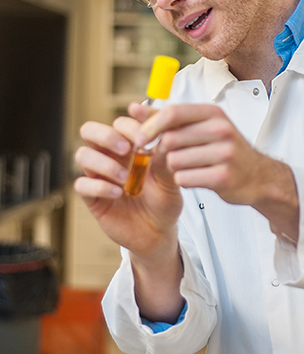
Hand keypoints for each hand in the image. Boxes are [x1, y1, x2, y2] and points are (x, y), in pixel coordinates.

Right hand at [74, 116, 183, 258]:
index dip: (131, 120)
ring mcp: (99, 175)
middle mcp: (111, 156)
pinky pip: (82, 185)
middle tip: (127, 149)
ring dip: (103, 163)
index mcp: (130, 145)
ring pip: (82, 154)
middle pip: (91, 131)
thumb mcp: (172, 180)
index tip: (145, 127)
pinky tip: (118, 193)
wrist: (158, 232)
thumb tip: (162, 137)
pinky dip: (99, 187)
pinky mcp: (92, 197)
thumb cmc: (165, 200)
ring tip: (125, 178)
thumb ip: (166, 159)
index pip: (122, 122)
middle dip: (107, 135)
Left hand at [132, 102, 299, 240]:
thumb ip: (167, 118)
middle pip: (170, 140)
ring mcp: (225, 153)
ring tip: (190, 167)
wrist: (258, 176)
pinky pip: (184, 179)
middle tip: (171, 158)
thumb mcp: (201, 127)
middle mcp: (221, 130)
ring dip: (174, 168)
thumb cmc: (224, 150)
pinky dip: (184, 180)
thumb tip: (133, 108)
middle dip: (163, 152)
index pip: (172, 113)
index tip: (140, 139)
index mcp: (213, 114)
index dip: (151, 126)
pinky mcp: (223, 177)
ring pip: (174, 161)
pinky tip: (197, 178)